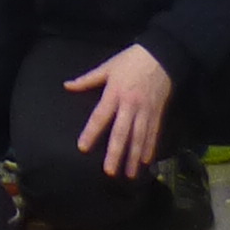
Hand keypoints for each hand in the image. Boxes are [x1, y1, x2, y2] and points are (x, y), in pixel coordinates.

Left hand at [63, 43, 172, 181]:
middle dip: (116, 153)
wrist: (162, 54)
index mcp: (115, 93)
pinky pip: (153, 133)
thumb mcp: (108, 66)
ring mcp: (145, 110)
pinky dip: (149, 148)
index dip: (92, 132)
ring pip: (139, 137)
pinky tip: (146, 162)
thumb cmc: (131, 60)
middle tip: (109, 171)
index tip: (83, 148)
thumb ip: (87, 79)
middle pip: (122, 132)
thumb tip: (67, 85)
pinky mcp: (157, 113)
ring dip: (133, 157)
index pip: (101, 116)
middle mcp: (130, 105)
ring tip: (129, 174)